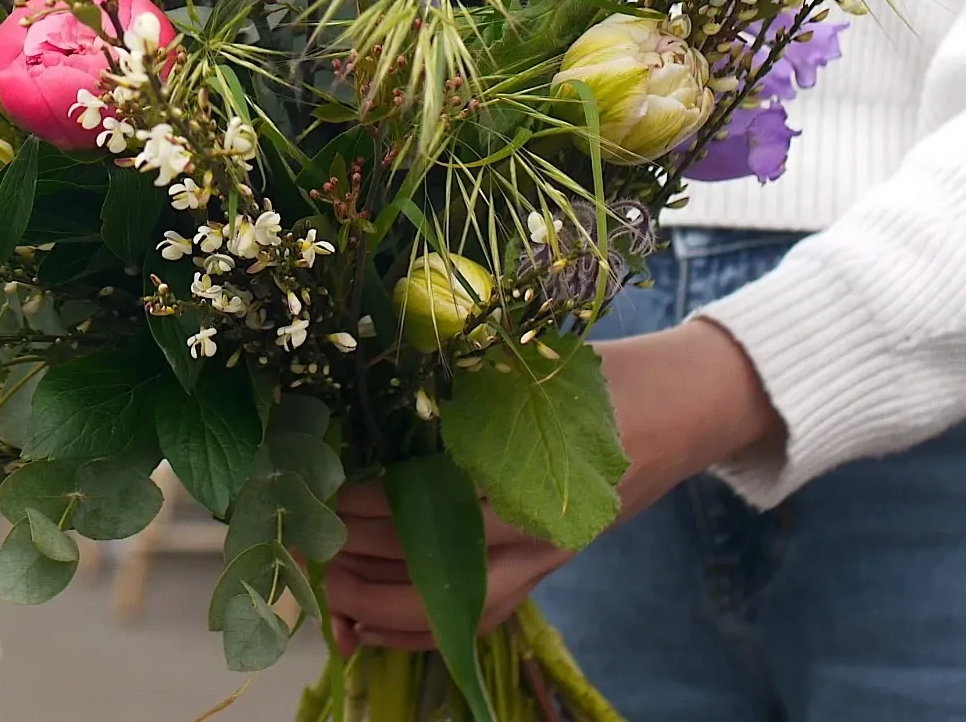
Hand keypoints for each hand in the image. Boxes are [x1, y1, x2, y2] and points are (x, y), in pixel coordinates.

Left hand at [325, 318, 783, 653]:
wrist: (684, 407)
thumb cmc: (605, 376)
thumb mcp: (537, 363)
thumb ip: (472, 380)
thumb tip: (384, 371)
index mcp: (540, 474)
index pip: (447, 508)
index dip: (380, 506)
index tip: (331, 486)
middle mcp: (544, 533)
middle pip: (444, 571)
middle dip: (367, 560)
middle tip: (309, 537)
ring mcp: (547, 558)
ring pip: (458, 610)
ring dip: (386, 607)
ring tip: (328, 588)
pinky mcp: (545, 566)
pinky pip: (479, 616)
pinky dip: (421, 628)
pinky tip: (369, 623)